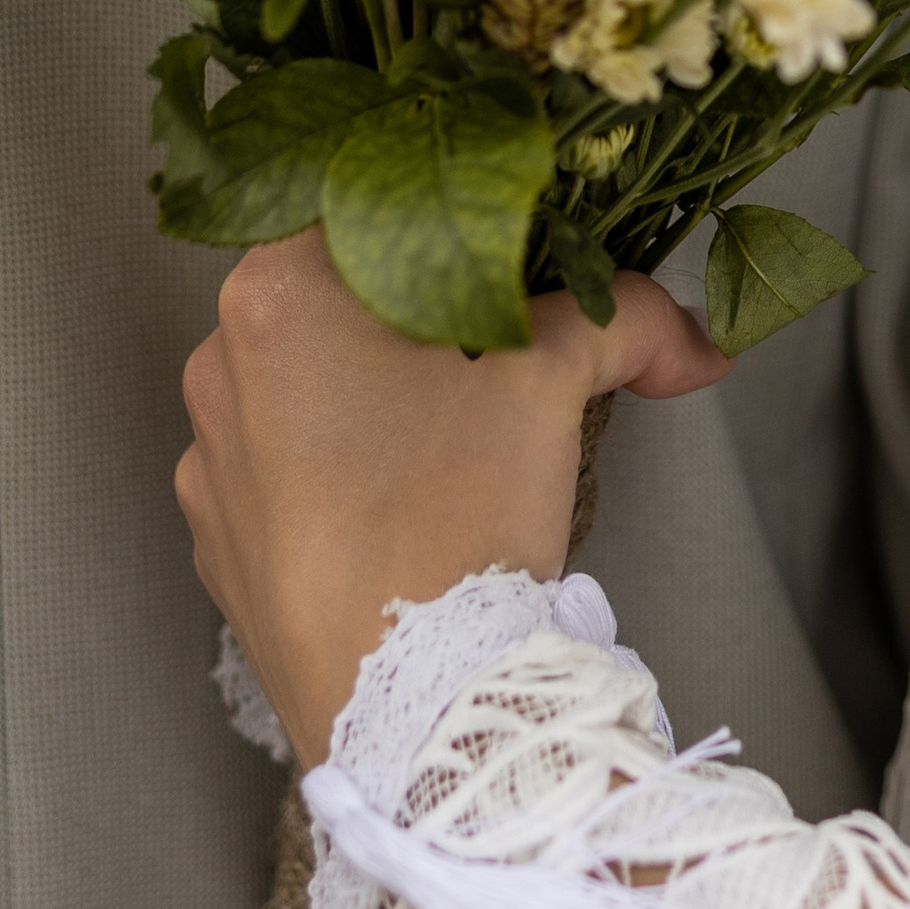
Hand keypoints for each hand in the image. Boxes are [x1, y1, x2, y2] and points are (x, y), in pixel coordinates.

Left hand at [177, 230, 728, 768]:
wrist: (416, 708)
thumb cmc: (462, 512)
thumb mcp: (558, 376)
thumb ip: (624, 320)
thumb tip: (701, 342)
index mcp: (279, 289)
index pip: (364, 200)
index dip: (444, 213)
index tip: (503, 247)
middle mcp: (218, 360)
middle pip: (336, 292)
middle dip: (421, 307)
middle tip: (500, 341)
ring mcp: (208, 459)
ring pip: (308, 381)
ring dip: (379, 388)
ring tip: (456, 439)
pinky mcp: (218, 542)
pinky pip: (285, 468)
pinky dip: (344, 469)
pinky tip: (408, 505)